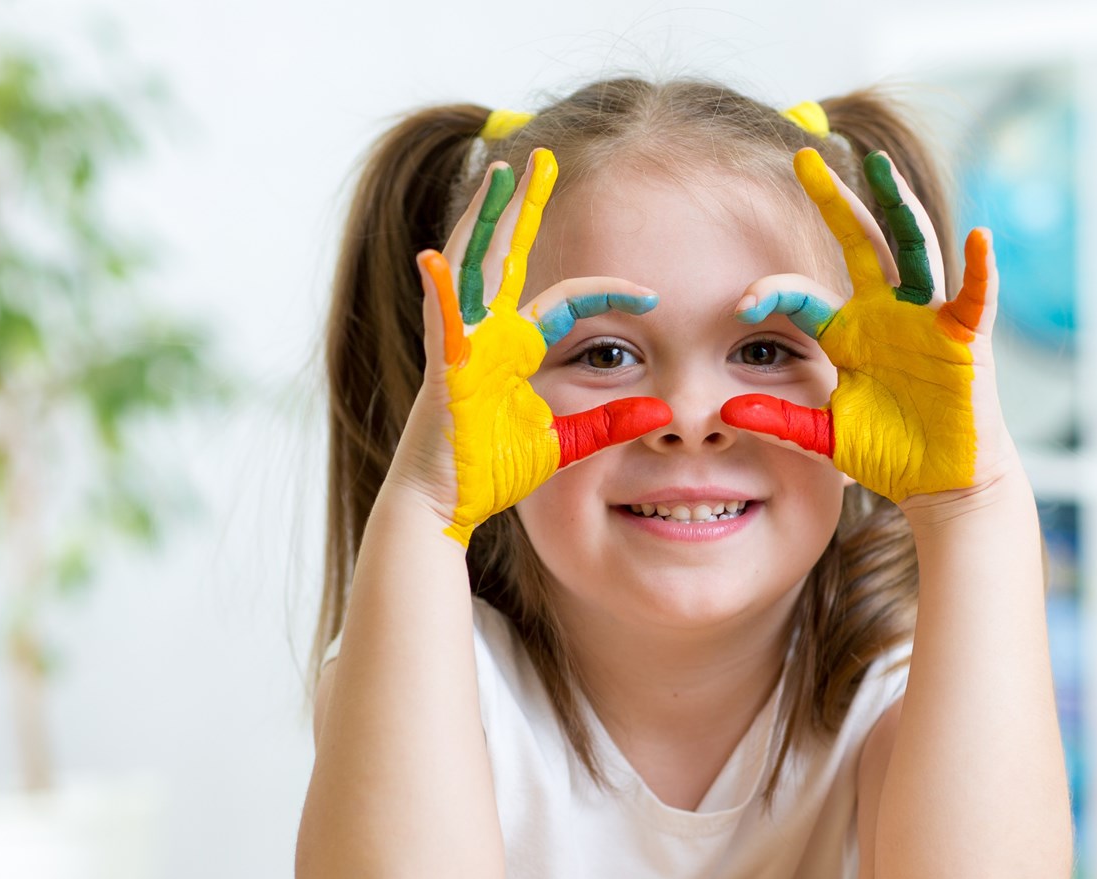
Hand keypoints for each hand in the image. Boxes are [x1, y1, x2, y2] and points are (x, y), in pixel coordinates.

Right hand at [404, 148, 670, 545]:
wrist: (443, 502)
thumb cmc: (492, 473)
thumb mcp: (568, 445)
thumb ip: (610, 425)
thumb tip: (660, 414)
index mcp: (513, 347)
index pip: (567, 299)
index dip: (609, 292)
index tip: (654, 294)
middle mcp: (485, 333)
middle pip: (507, 255)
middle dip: (523, 206)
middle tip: (539, 158)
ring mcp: (459, 343)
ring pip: (473, 265)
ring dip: (486, 218)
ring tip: (501, 174)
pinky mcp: (443, 367)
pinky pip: (441, 319)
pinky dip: (439, 287)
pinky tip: (436, 254)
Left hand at [720, 148, 1013, 505]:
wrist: (941, 482)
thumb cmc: (889, 454)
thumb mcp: (824, 437)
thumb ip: (780, 420)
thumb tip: (727, 414)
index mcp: (848, 331)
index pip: (803, 293)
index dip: (772, 291)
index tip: (742, 304)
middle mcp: (886, 312)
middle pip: (858, 242)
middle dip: (834, 200)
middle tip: (805, 156)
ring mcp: (926, 319)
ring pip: (911, 248)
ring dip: (898, 205)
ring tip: (880, 165)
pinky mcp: (964, 338)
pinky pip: (974, 296)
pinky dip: (980, 268)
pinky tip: (978, 237)